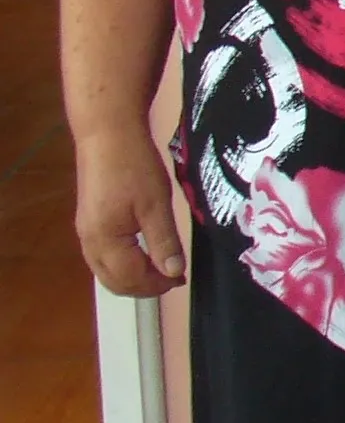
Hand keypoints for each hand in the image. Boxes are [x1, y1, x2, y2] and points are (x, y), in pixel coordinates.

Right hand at [73, 128, 184, 295]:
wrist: (107, 134)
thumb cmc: (133, 167)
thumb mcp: (157, 205)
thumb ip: (164, 242)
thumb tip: (173, 273)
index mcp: (104, 240)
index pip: (130, 278)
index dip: (156, 285)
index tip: (180, 280)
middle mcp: (89, 241)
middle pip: (113, 281)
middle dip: (143, 287)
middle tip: (172, 279)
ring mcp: (85, 231)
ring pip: (105, 270)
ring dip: (132, 277)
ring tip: (161, 270)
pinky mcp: (88, 220)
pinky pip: (102, 256)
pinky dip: (122, 264)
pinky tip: (141, 255)